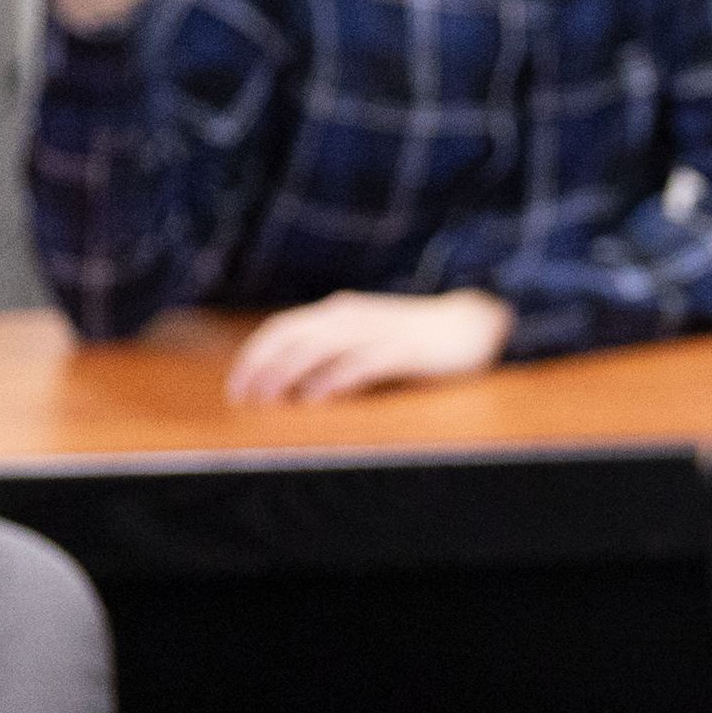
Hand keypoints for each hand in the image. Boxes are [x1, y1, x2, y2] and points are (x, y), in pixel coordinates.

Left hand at [225, 289, 513, 404]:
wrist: (474, 324)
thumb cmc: (418, 338)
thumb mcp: (368, 337)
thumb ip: (335, 352)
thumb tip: (294, 383)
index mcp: (340, 312)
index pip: (282, 329)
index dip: (254, 356)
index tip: (236, 388)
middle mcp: (352, 316)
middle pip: (293, 337)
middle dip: (262, 367)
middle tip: (243, 398)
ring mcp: (379, 331)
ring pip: (319, 348)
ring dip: (288, 374)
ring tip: (269, 400)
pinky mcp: (405, 349)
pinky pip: (361, 363)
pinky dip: (334, 379)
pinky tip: (317, 398)